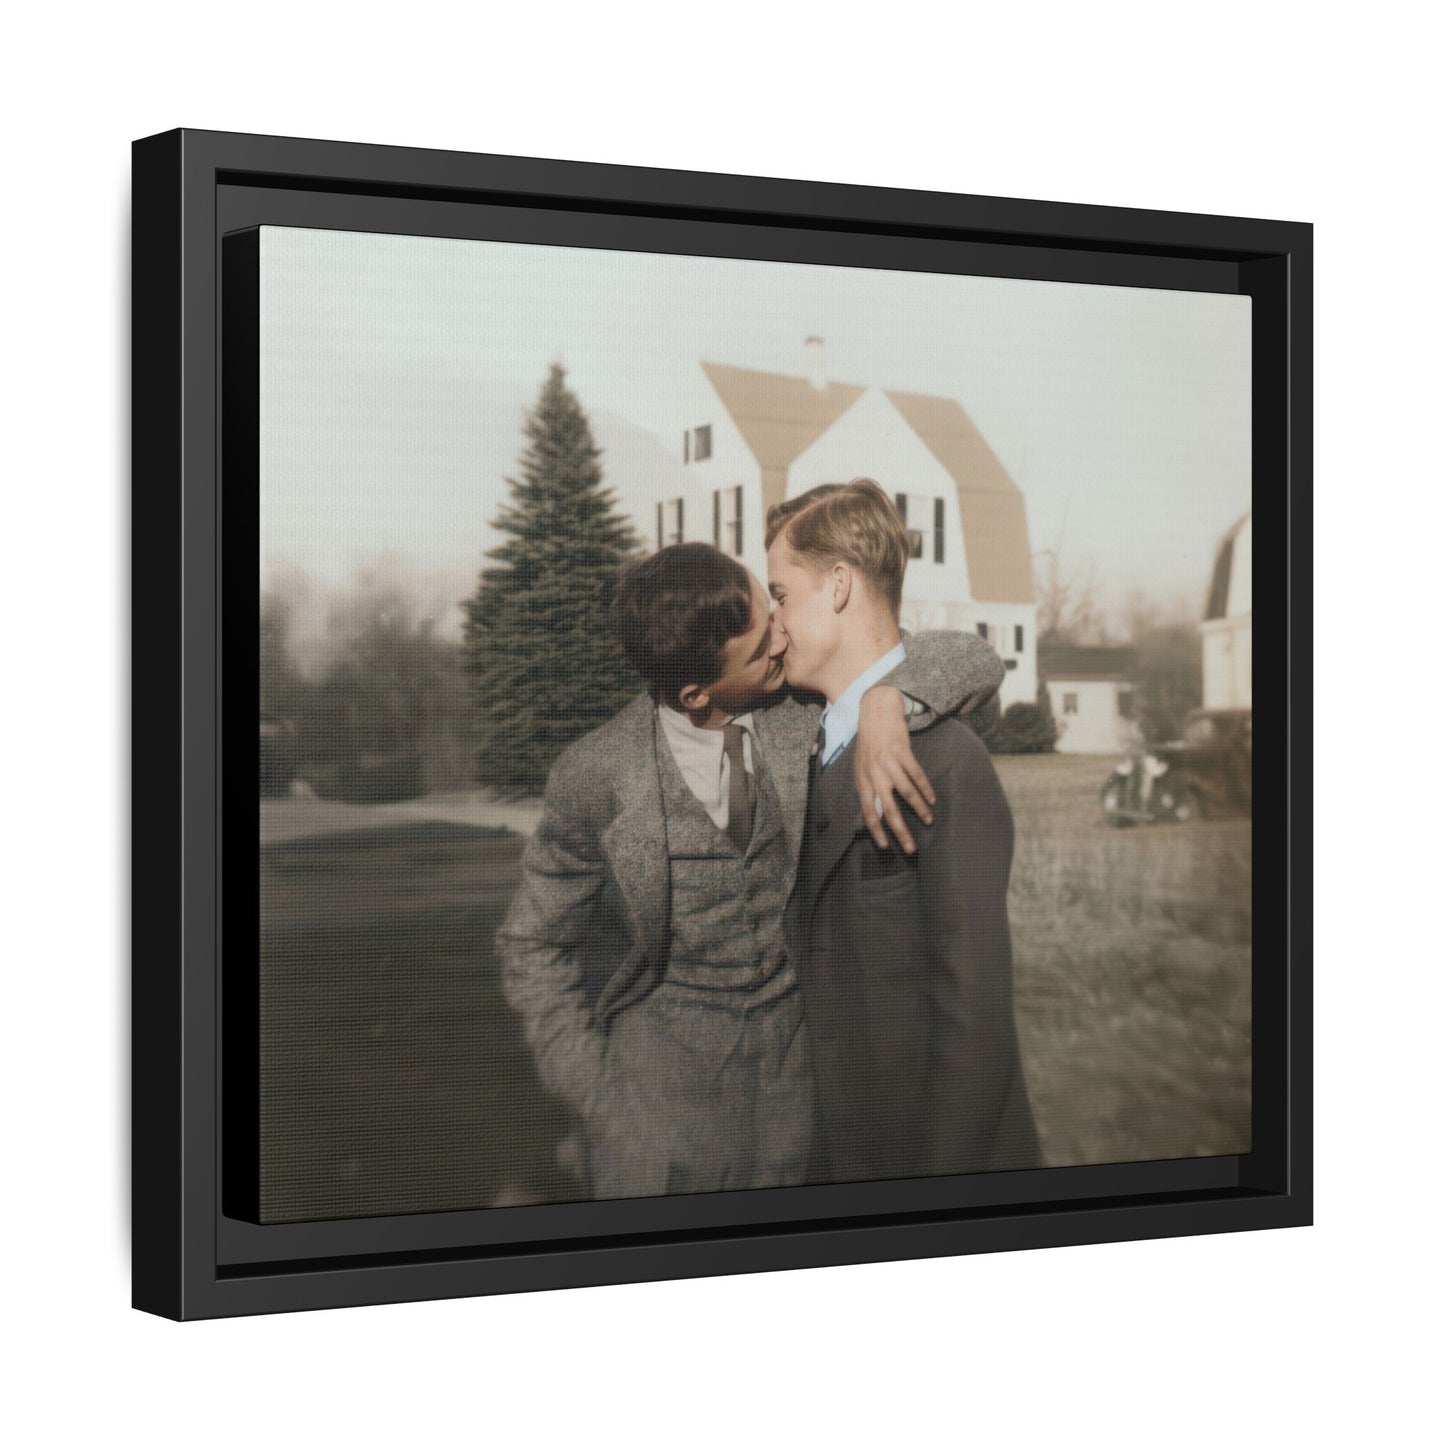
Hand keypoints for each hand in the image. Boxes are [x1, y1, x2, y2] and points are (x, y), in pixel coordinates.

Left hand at [855, 686, 936, 852]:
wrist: (875, 711)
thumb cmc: (869, 742)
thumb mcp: (862, 766)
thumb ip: (868, 787)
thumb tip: (873, 813)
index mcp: (862, 779)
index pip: (868, 811)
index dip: (876, 830)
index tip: (886, 847)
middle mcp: (873, 773)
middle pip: (887, 808)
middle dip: (900, 830)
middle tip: (911, 848)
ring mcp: (887, 762)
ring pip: (905, 792)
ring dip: (918, 809)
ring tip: (928, 820)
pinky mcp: (901, 750)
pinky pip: (915, 774)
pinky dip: (925, 789)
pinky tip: (932, 799)